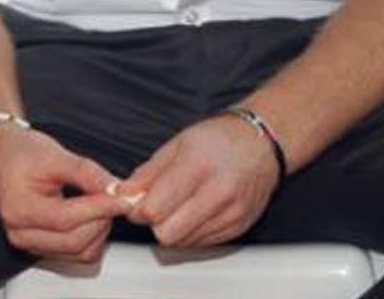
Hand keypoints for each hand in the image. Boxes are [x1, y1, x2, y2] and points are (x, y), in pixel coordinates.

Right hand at [0, 123, 130, 261]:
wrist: (0, 154)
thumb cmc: (20, 152)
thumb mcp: (54, 154)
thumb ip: (86, 173)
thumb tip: (116, 190)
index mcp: (18, 208)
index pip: (66, 219)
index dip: (99, 209)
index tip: (123, 198)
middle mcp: (20, 233)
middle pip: (75, 241)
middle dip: (102, 219)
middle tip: (115, 197)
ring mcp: (30, 243)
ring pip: (79, 252)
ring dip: (99, 231)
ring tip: (101, 203)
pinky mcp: (42, 247)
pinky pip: (76, 254)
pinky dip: (92, 238)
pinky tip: (93, 216)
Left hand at [117, 113, 281, 247]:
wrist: (260, 144)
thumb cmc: (219, 140)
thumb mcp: (177, 144)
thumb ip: (147, 173)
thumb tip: (123, 194)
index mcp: (197, 166)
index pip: (155, 209)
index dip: (138, 210)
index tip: (137, 203)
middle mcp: (219, 192)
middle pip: (168, 233)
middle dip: (155, 223)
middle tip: (157, 206)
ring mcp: (232, 213)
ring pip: (184, 242)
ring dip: (174, 229)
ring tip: (179, 205)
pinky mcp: (240, 227)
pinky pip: (202, 243)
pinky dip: (192, 232)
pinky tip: (195, 212)